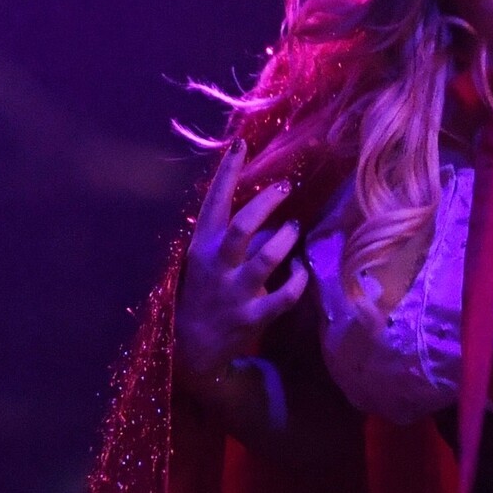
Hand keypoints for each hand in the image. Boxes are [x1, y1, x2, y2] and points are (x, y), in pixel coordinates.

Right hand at [176, 141, 307, 395]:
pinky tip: (301, 271)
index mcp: (202, 247)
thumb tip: (270, 214)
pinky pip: (283, 296)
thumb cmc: (205, 293)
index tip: (241, 145)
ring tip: (294, 228)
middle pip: (242, 226)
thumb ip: (231, 237)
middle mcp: (216, 266)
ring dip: (286, 239)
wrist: (192, 347)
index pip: (214, 203)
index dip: (227, 173)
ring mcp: (234, 292)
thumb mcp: (207, 261)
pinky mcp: (251, 317)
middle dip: (266, 203)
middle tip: (285, 187)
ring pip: (266, 257)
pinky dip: (297, 281)